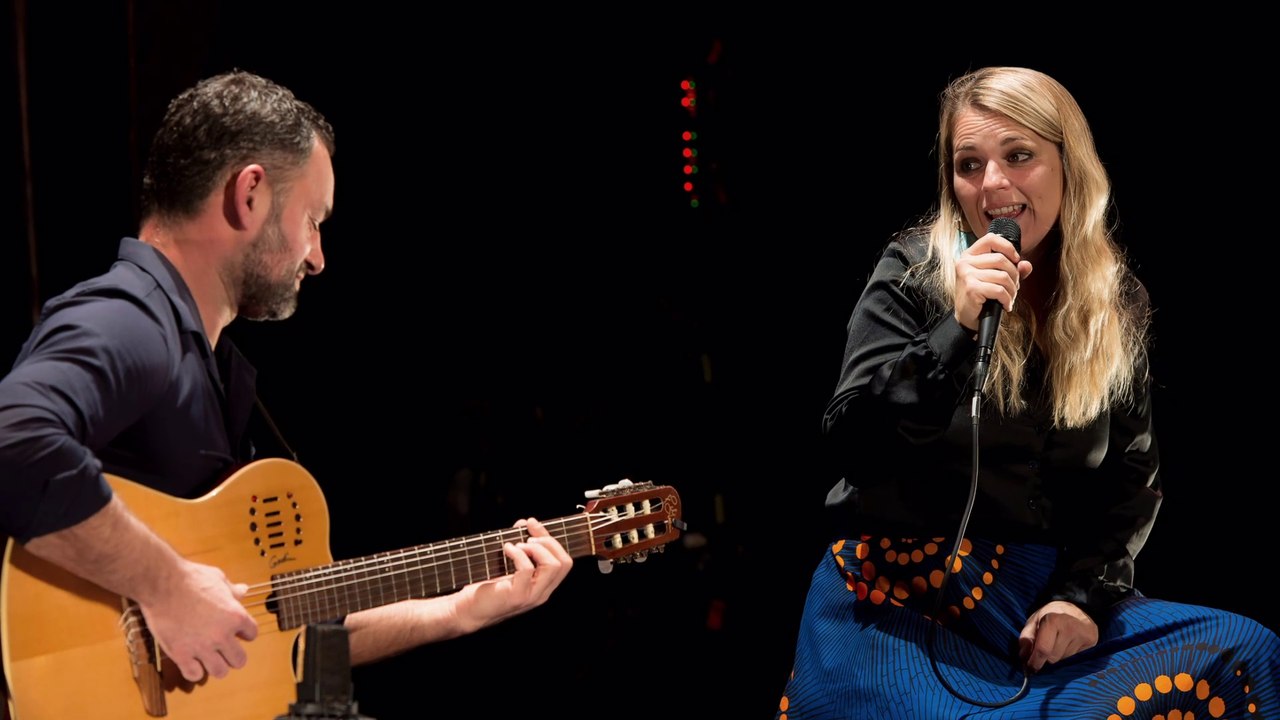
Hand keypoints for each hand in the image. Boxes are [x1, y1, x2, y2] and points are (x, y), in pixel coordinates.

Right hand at [138, 559, 258, 681]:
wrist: (161, 583)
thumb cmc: (190, 578)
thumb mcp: (218, 578)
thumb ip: (231, 590)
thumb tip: (243, 591)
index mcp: (235, 616)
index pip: (252, 634)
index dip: (244, 633)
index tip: (236, 632)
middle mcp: (222, 634)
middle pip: (239, 660)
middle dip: (233, 656)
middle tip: (224, 651)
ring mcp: (202, 646)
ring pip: (220, 672)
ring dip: (216, 666)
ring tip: (209, 659)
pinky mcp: (181, 654)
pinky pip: (194, 675)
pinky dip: (194, 671)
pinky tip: (191, 662)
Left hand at [452, 518, 572, 630]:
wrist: (469, 610)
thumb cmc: (488, 587)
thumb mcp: (508, 564)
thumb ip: (520, 544)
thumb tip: (525, 523)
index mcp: (544, 585)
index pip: (564, 561)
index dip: (552, 540)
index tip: (533, 526)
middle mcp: (542, 592)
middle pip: (564, 562)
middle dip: (548, 541)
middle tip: (528, 536)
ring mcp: (532, 596)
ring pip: (552, 566)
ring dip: (536, 548)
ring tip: (519, 544)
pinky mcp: (517, 596)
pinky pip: (527, 569)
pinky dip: (518, 554)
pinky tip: (506, 550)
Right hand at [953, 230, 1032, 331]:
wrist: (967, 318)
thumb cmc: (980, 297)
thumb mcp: (995, 279)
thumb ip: (1011, 270)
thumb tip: (1027, 265)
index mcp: (969, 255)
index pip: (990, 239)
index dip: (1007, 247)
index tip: (1016, 260)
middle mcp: (965, 262)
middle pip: (1001, 259)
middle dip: (1014, 275)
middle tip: (1014, 287)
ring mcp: (966, 275)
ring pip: (1003, 276)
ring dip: (1012, 290)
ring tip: (1009, 298)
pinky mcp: (971, 288)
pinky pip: (999, 290)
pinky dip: (1007, 299)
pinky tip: (1006, 305)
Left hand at [1018, 600, 1098, 671]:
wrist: (1077, 606)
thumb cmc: (1051, 615)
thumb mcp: (1034, 621)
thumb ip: (1026, 637)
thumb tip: (1023, 657)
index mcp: (1052, 620)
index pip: (1043, 649)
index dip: (1035, 662)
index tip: (1030, 669)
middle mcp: (1069, 628)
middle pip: (1054, 658)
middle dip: (1047, 657)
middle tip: (1047, 647)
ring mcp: (1082, 635)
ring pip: (1065, 660)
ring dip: (1059, 656)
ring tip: (1060, 643)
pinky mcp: (1092, 641)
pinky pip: (1076, 658)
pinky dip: (1069, 655)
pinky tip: (1069, 644)